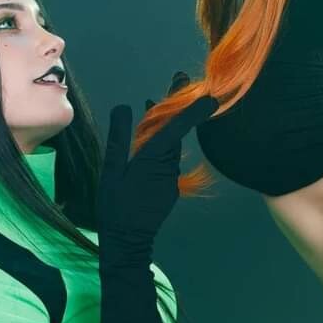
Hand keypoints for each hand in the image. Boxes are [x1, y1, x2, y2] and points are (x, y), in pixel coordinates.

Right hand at [95, 94, 216, 254]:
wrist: (127, 241)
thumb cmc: (115, 206)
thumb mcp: (112, 170)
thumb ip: (120, 138)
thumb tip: (125, 107)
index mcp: (153, 159)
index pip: (176, 128)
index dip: (193, 110)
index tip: (210, 95)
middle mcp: (168, 167)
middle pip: (176, 132)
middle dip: (178, 106)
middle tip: (180, 80)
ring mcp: (170, 178)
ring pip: (171, 146)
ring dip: (166, 126)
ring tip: (153, 104)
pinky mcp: (169, 188)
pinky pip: (167, 160)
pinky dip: (161, 146)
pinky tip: (149, 140)